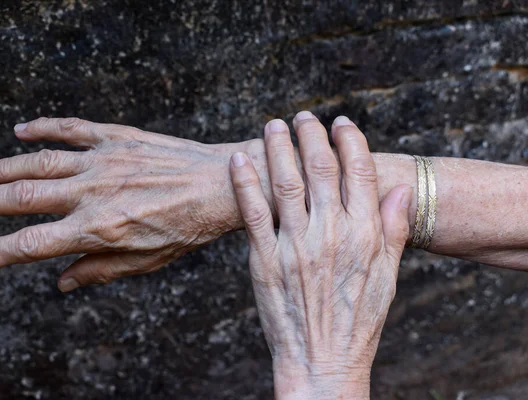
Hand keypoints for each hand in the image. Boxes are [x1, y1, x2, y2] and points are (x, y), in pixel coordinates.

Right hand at [0, 117, 240, 291]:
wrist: (222, 185)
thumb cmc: (189, 228)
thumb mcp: (147, 261)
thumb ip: (100, 271)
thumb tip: (61, 284)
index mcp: (99, 230)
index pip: (32, 244)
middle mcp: (94, 194)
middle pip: (22, 197)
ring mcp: (104, 162)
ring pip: (39, 162)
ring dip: (2, 168)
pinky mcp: (118, 139)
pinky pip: (72, 129)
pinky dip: (44, 128)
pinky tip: (21, 130)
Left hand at [229, 112, 411, 398]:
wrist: (322, 362)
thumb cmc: (358, 321)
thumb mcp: (388, 279)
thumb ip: (394, 232)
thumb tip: (399, 192)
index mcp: (364, 235)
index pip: (360, 171)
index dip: (350, 140)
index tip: (342, 122)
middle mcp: (330, 233)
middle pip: (320, 167)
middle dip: (311, 134)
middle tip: (304, 117)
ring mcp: (295, 245)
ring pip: (285, 181)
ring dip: (278, 146)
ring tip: (273, 125)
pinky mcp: (265, 260)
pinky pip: (253, 212)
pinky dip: (245, 181)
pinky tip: (240, 158)